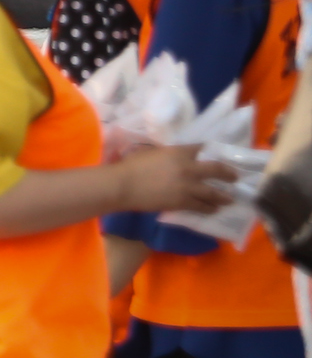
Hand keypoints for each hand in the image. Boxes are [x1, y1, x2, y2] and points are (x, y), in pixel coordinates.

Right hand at [118, 145, 241, 218]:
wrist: (123, 186)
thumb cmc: (130, 166)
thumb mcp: (150, 153)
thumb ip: (165, 154)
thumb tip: (172, 158)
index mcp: (179, 152)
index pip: (201, 148)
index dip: (210, 150)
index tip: (216, 154)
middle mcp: (189, 168)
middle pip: (216, 169)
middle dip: (228, 174)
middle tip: (235, 177)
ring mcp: (188, 186)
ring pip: (213, 192)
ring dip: (223, 196)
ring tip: (229, 199)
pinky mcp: (183, 202)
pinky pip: (201, 206)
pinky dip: (209, 208)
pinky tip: (214, 209)